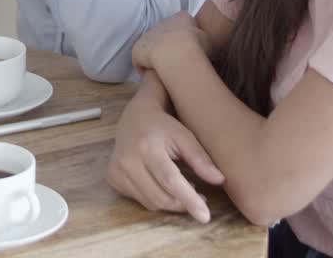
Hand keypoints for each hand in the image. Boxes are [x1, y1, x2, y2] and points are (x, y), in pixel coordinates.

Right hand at [107, 85, 224, 222]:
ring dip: (170, 202)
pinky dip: (155, 198)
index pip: (171, 180)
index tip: (205, 216)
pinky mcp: (112, 177)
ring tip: (183, 189)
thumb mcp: (185, 136)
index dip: (189, 199)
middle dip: (183, 203)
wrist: (135, 115)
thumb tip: (220, 180)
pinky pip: (139, 199)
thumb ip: (200, 158)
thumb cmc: (164, 125)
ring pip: (150, 202)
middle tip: (200, 198)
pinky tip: (162, 185)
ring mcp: (117, 170)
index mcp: (147, 147)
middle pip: (160, 196)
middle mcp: (128, 160)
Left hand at [132, 12, 211, 72]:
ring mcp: (148, 35)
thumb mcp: (210, 40)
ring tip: (163, 70)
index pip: (183, 22)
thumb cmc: (197, 46)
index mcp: (181, 17)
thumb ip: (204, 40)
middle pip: (164, 33)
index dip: (185, 35)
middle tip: (175, 60)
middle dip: (168, 44)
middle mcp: (162, 22)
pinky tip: (152, 77)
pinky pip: (140, 60)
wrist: (176, 52)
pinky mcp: (137, 49)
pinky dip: (145, 68)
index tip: (189, 46)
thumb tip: (205, 46)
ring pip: (151, 45)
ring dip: (155, 55)